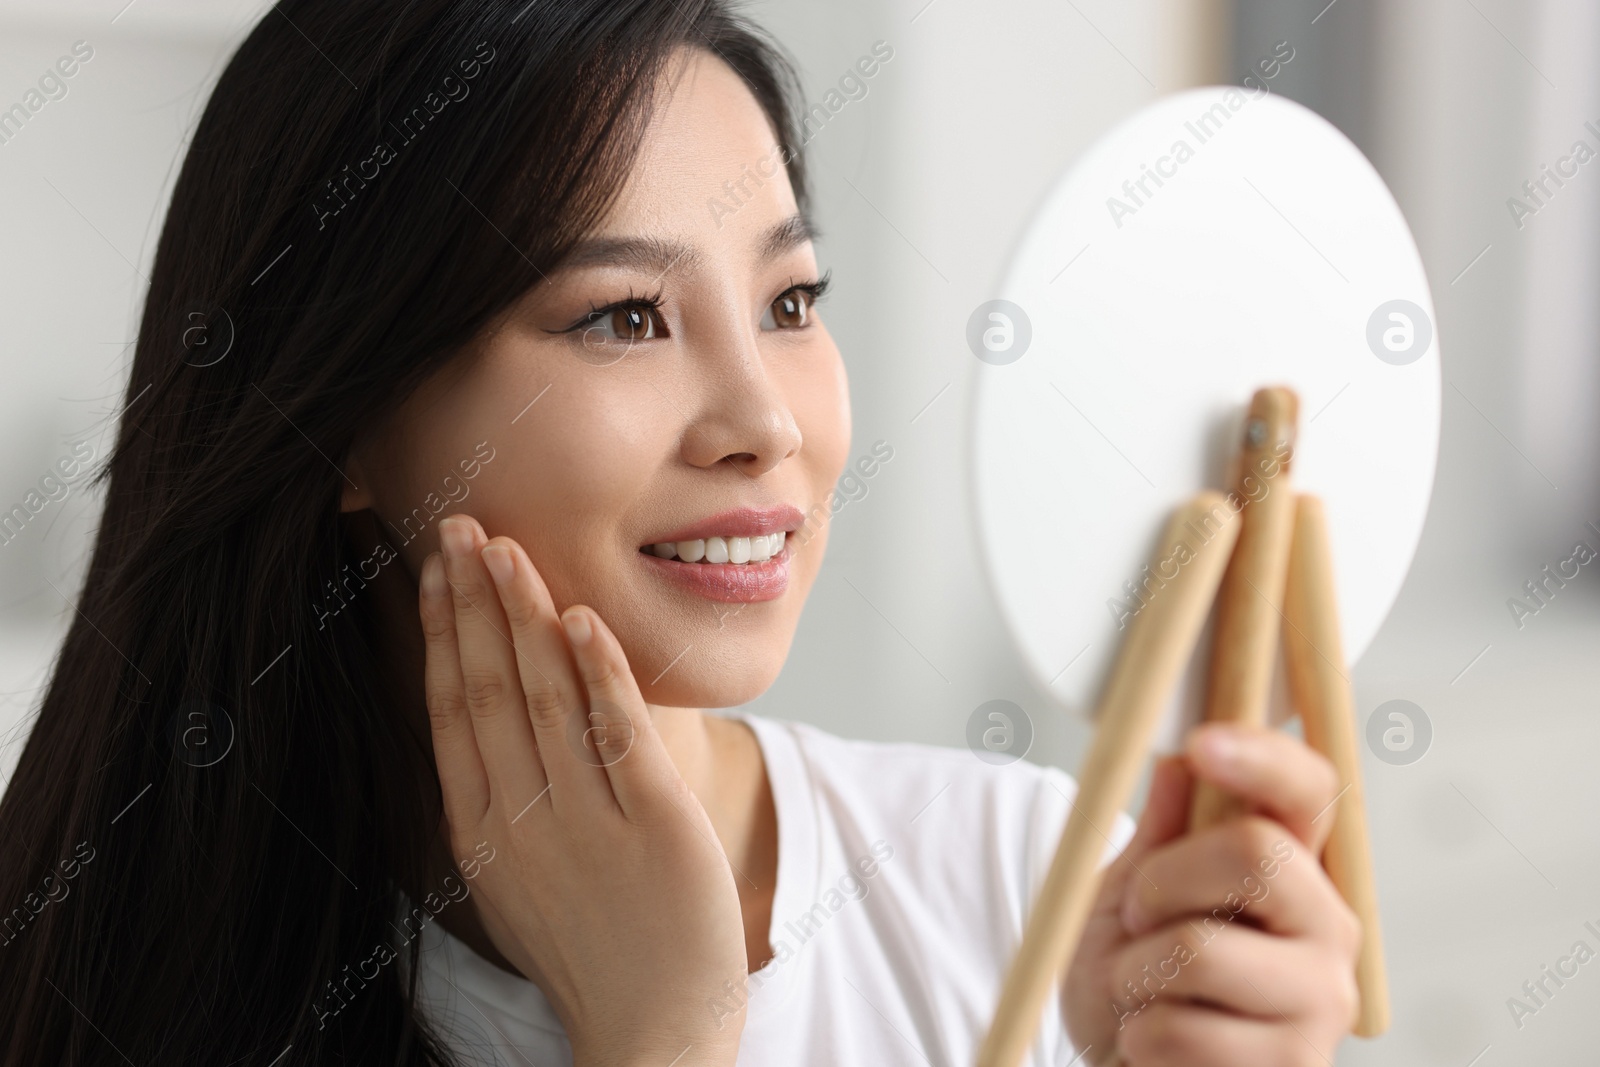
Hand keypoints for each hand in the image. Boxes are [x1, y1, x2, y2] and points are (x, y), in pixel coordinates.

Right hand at [419, 514, 747, 1065]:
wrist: (651, 1033)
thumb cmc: (589, 950)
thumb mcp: (517, 878)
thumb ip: (500, 800)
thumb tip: (483, 716)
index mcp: (482, 834)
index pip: (451, 712)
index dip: (441, 635)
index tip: (435, 572)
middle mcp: (521, 824)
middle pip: (487, 691)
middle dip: (471, 603)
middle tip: (460, 526)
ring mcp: (585, 826)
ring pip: (544, 700)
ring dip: (523, 617)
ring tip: (507, 549)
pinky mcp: (655, 828)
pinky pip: (617, 736)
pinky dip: (598, 673)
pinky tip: (581, 618)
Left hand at [1064, 724, 1360, 1065]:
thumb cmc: (1132, 979)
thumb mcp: (1127, 895)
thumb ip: (1161, 834)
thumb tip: (1180, 760)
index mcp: (1294, 866)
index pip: (1311, 790)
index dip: (1264, 757)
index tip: (1202, 743)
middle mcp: (1326, 925)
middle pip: (1258, 854)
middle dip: (1163, 880)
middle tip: (1137, 918)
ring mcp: (1321, 1001)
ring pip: (1201, 950)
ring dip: (1136, 971)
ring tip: (1140, 991)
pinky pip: (1184, 1031)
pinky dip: (1141, 1034)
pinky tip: (1151, 1043)